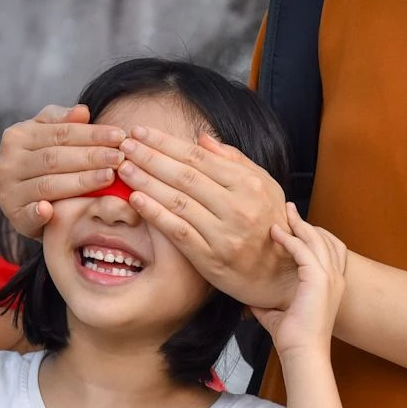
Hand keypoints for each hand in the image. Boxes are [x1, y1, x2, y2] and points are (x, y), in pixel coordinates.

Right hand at [0, 104, 128, 237]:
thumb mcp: (49, 137)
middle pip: (55, 157)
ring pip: (48, 184)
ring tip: (109, 177)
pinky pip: (28, 213)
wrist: (26, 200)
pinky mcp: (14, 215)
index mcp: (17, 136)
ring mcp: (8, 190)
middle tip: (119, 158)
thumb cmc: (44, 162)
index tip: (119, 136)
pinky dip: (38, 212)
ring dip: (80, 182)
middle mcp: (8, 162)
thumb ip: (63, 122)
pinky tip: (52, 211)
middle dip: (91, 156)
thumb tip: (83, 111)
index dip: (91, 134)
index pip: (60, 132)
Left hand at [117, 129, 295, 310]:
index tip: (140, 131)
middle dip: (150, 157)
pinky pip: (178, 232)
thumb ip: (234, 160)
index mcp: (249, 184)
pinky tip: (136, 199)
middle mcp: (238, 207)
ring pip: (178, 202)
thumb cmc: (270, 225)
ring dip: (146, 182)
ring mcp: (224, 234)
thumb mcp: (264, 186)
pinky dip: (155, 214)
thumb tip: (202, 138)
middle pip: (185, 176)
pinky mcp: (211, 258)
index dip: (166, 142)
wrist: (283, 276)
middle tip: (125, 144)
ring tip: (124, 167)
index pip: (199, 157)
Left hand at [251, 205, 347, 358]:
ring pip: (316, 239)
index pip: (330, 250)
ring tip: (284, 212)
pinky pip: (304, 250)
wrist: (302, 352)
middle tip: (289, 209)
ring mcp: (330, 277)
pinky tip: (275, 233)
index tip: (294, 225)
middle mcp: (335, 278)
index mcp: (331, 286)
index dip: (313, 235)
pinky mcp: (319, 279)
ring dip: (299, 224)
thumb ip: (268, 304)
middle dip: (307, 223)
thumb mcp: (278, 314)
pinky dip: (290, 239)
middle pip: (325, 239)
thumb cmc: (293, 338)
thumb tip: (248, 300)